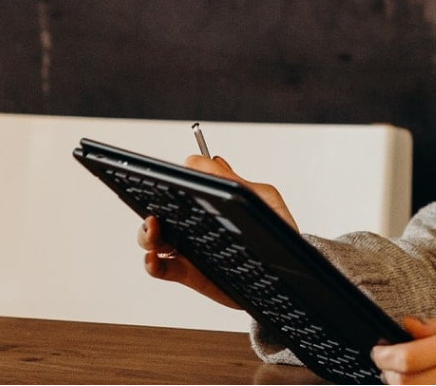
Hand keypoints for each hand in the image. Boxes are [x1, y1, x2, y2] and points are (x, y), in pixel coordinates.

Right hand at [135, 154, 299, 308]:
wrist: (288, 269)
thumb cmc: (278, 229)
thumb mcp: (264, 198)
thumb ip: (237, 181)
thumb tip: (210, 161)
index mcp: (210, 201)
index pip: (182, 185)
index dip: (172, 180)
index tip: (171, 179)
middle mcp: (194, 222)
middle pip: (160, 210)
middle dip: (150, 206)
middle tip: (156, 208)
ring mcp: (189, 247)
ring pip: (154, 238)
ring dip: (146, 233)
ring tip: (154, 229)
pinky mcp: (188, 273)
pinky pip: (161, 268)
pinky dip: (151, 264)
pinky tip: (154, 258)